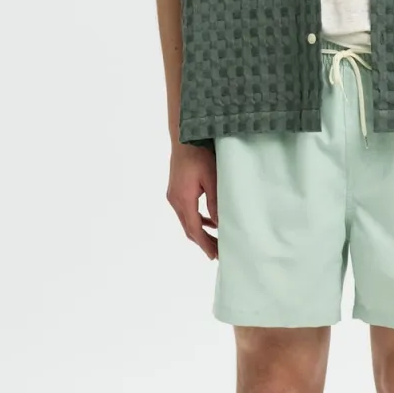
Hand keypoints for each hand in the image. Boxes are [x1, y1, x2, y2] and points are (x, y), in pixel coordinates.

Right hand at [167, 142, 218, 258]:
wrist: (184, 137)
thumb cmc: (199, 155)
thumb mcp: (212, 179)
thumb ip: (215, 203)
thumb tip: (220, 224)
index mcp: (183, 200)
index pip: (194, 229)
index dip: (205, 244)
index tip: (215, 255)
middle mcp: (175, 200)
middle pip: (189, 228)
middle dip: (203, 242)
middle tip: (217, 253)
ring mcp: (174, 195)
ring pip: (187, 220)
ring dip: (200, 231)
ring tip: (214, 241)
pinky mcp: (176, 190)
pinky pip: (186, 211)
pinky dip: (197, 219)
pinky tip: (208, 221)